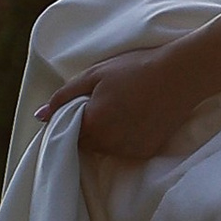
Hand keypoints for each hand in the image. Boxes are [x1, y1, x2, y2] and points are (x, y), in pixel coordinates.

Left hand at [33, 38, 203, 163]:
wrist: (181, 74)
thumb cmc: (135, 69)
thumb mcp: (94, 75)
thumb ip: (63, 97)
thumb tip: (40, 116)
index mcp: (92, 126)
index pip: (67, 134)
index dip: (72, 119)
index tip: (84, 104)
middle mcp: (109, 145)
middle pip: (87, 143)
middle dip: (90, 126)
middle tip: (106, 100)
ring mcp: (130, 151)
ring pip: (106, 148)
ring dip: (108, 133)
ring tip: (124, 106)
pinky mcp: (147, 152)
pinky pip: (126, 149)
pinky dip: (127, 137)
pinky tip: (138, 116)